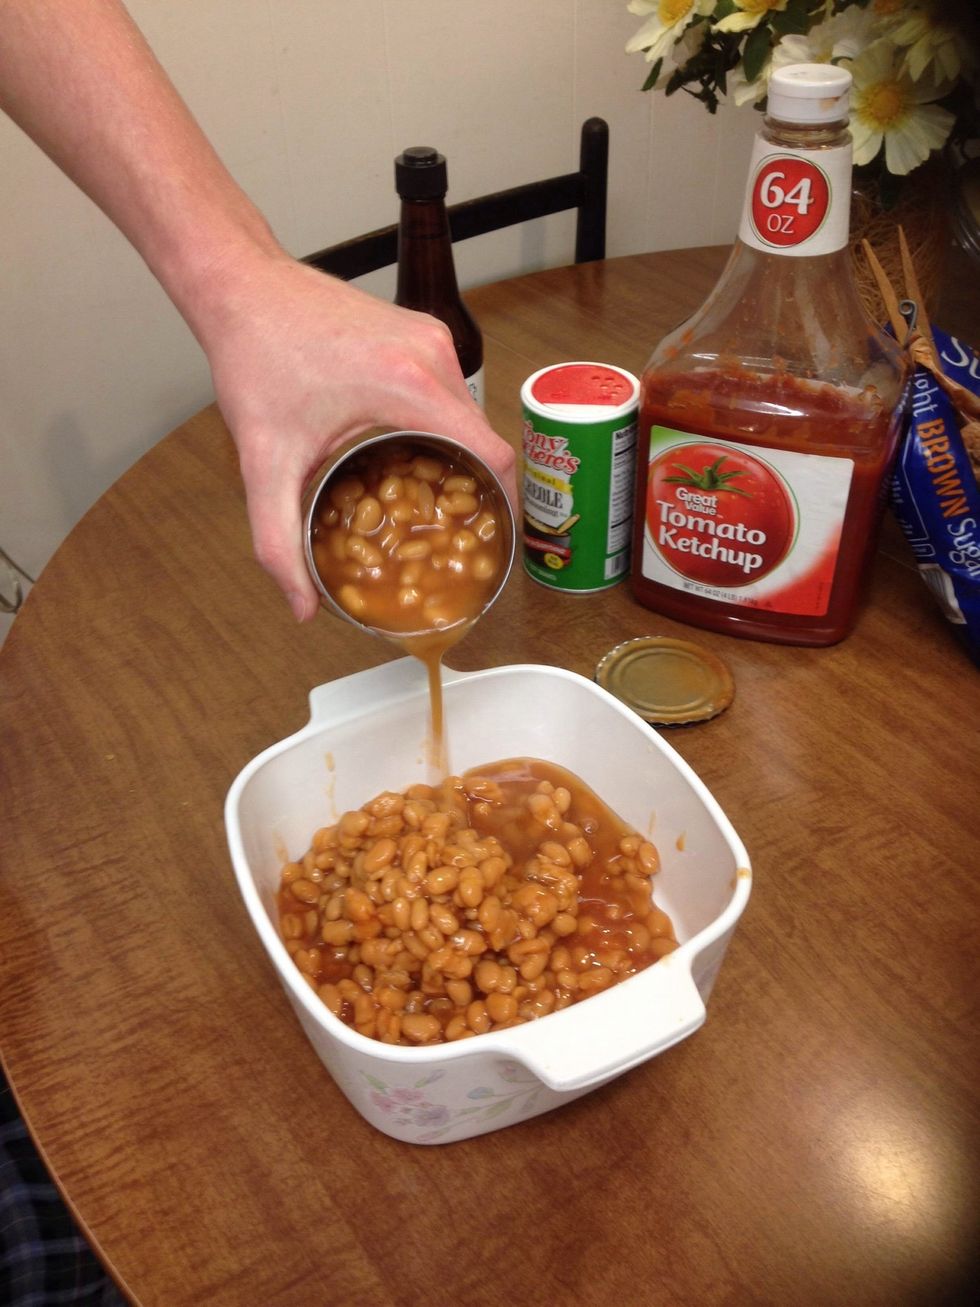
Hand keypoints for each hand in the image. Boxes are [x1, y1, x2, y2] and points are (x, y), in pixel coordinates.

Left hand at [195, 249, 516, 620]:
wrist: (240, 285)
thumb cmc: (255, 358)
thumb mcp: (265, 462)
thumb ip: (279, 542)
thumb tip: (302, 605)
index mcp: (411, 384)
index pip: (493, 454)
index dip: (503, 505)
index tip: (493, 539)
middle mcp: (433, 354)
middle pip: (483, 438)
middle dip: (473, 489)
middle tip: (455, 534)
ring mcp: (431, 336)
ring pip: (467, 414)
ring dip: (456, 457)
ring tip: (434, 502)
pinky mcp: (420, 330)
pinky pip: (449, 390)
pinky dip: (440, 425)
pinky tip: (412, 454)